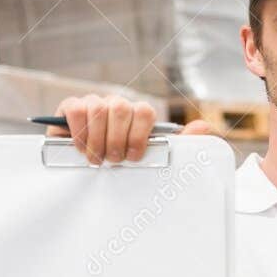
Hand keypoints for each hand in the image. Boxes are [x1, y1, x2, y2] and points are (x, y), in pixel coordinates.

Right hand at [52, 94, 211, 162]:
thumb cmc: (121, 164)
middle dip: (117, 139)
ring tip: (96, 159)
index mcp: (136, 115)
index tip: (133, 157)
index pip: (144, 112)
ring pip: (99, 109)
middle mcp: (116, 106)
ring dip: (98, 139)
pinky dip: (79, 131)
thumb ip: (181, 143)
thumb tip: (205, 127)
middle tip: (114, 160)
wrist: (85, 172)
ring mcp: (93, 104)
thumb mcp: (151, 158)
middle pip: (121, 108)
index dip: (139, 135)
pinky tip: (81, 148)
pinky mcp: (70, 108)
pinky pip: (76, 108)